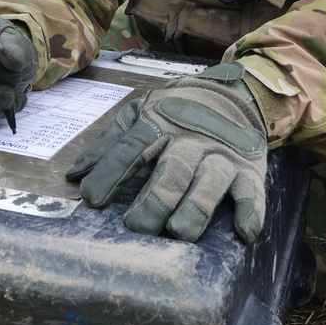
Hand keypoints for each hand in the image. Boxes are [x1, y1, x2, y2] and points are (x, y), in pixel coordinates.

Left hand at [66, 63, 267, 242]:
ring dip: (196, 208)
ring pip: (209, 182)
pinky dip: (251, 211)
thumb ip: (109, 144)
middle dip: (155, 199)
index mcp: (160, 123)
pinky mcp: (249, 170)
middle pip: (172, 171)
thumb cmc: (178, 110)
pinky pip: (252, 192)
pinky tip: (244, 232)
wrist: (235, 91)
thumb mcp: (142, 113)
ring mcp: (222, 155)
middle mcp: (191, 140)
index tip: (93, 199)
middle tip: (137, 227)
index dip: (112, 172)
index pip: (133, 148)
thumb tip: (73, 176)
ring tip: (180, 232)